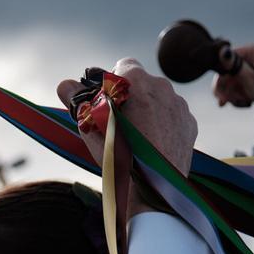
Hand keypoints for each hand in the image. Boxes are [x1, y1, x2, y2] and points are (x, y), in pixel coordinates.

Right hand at [57, 58, 197, 195]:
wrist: (152, 189)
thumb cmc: (118, 156)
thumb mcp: (90, 127)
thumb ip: (77, 101)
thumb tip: (64, 84)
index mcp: (137, 81)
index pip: (124, 65)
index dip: (113, 82)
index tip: (107, 102)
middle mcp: (162, 87)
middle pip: (143, 83)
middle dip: (132, 97)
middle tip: (119, 123)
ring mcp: (179, 105)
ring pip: (159, 99)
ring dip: (148, 110)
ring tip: (137, 138)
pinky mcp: (189, 123)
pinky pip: (173, 115)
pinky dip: (163, 124)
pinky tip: (153, 144)